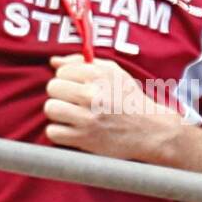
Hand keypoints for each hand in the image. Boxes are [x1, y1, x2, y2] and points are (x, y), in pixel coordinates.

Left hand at [43, 54, 181, 161]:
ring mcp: (87, 118)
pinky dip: (59, 132)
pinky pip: (53, 132)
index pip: (61, 72)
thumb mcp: (113, 72)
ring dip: (58, 112)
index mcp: (98, 76)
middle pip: (52, 88)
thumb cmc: (129, 99)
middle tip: (73, 101)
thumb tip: (53, 61)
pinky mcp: (84, 139)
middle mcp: (92, 95)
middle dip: (60, 94)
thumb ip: (81, 63)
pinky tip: (71, 130)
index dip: (67, 79)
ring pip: (50, 108)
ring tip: (70, 115)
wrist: (150, 130)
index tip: (78, 86)